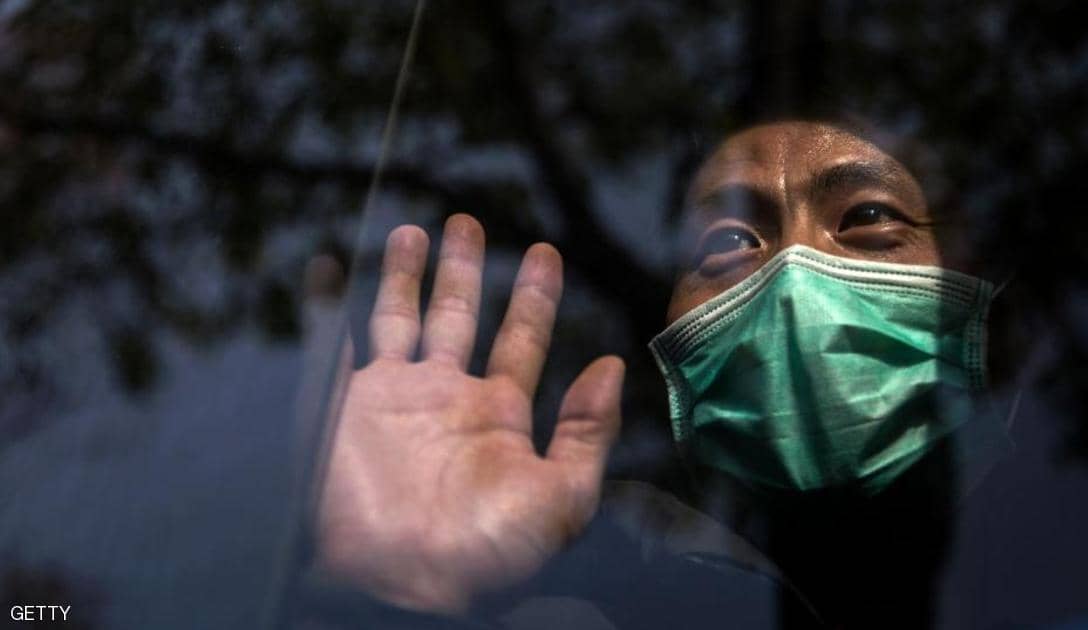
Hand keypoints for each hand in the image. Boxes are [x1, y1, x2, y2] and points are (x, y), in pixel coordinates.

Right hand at [315, 214, 624, 613]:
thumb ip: (588, 431)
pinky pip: (329, 343)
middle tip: (468, 220)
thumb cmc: (489, 552)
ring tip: (414, 229)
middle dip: (463, 269)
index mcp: (497, 414)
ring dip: (403, 274)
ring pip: (397, 317)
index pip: (520, 338)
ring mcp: (389, 398)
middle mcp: (443, 397)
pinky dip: (323, 304)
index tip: (546, 252)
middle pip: (455, 314)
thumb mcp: (562, 497)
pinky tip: (326, 265)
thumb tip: (610, 364)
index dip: (534, 297)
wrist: (403, 586)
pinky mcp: (340, 406)